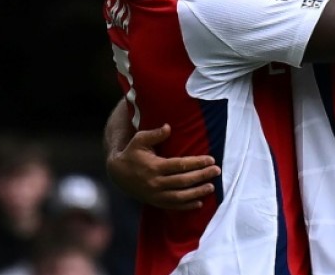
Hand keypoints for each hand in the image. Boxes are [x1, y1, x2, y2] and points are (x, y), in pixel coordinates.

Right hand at [106, 123, 220, 209]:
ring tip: (211, 187)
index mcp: (154, 167)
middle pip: (183, 181)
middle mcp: (155, 182)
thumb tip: (168, 127)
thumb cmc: (131, 153)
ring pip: (180, 196)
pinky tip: (199, 203)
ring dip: (197, 192)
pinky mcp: (154, 202)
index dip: (197, 162)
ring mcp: (155, 194)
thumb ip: (154, 134)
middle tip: (217, 171)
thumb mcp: (139, 140)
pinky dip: (186, 206)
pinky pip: (172, 206)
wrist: (117, 173)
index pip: (180, 165)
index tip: (211, 159)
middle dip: (202, 176)